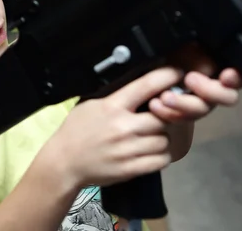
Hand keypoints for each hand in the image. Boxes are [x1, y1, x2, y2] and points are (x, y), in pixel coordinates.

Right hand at [39, 67, 183, 189]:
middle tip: (164, 114)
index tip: (177, 73)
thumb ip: (116, 95)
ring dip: (163, 137)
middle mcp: (123, 127)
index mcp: (112, 106)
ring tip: (154, 135)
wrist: (64, 163)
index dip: (167, 76)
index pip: (146, 86)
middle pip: (163, 117)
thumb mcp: (91, 104)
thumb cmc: (77, 130)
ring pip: (165, 140)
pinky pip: (161, 160)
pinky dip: (161, 155)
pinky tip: (152, 151)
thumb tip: (141, 82)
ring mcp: (128, 150)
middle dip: (166, 115)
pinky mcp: (131, 169)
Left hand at [151, 43, 241, 121]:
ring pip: (203, 110)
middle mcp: (215, 86)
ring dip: (184, 104)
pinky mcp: (183, 114)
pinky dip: (168, 113)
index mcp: (221, 66)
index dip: (238, 77)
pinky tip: (156, 105)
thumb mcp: (183, 45)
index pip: (241, 74)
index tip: (226, 76)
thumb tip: (207, 66)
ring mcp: (200, 102)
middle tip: (190, 79)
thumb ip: (199, 54)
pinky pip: (182, 119)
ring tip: (165, 97)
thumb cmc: (169, 51)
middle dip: (210, 91)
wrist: (148, 66)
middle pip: (228, 97)